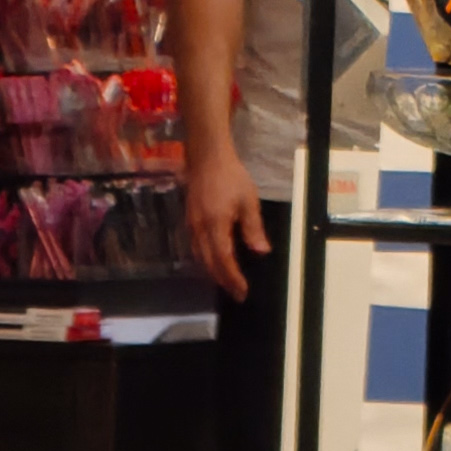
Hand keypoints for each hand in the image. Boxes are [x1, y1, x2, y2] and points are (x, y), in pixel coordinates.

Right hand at [184, 143, 265, 301]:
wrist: (206, 157)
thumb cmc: (230, 175)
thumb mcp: (248, 200)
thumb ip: (253, 228)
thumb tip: (261, 252)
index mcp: (216, 225)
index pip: (224, 260)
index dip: (233, 279)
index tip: (242, 292)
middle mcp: (200, 231)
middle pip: (210, 265)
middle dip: (223, 282)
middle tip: (237, 294)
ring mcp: (192, 227)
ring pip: (201, 259)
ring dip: (213, 274)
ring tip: (226, 283)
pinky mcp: (189, 223)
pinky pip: (196, 250)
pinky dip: (206, 262)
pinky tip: (214, 264)